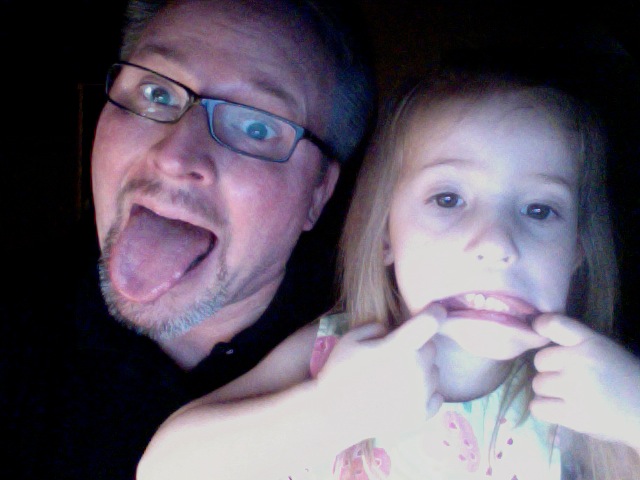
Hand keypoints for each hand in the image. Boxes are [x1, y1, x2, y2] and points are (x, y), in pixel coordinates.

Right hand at [315, 304, 445, 444]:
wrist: (332, 415)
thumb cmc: (340, 372)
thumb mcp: (351, 338)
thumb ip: (377, 326)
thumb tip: (395, 330)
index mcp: (399, 348)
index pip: (430, 322)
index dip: (435, 312)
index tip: (436, 310)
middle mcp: (416, 370)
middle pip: (431, 348)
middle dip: (417, 347)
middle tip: (395, 356)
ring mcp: (420, 396)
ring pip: (434, 372)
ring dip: (421, 370)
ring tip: (395, 378)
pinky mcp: (421, 416)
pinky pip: (436, 395)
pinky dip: (425, 392)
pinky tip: (404, 394)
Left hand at [530, 314, 639, 448]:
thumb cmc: (622, 378)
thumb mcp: (603, 349)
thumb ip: (574, 341)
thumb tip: (535, 328)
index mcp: (591, 342)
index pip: (554, 324)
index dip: (540, 326)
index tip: (538, 330)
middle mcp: (581, 361)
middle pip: (540, 360)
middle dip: (550, 370)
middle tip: (569, 379)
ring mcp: (576, 388)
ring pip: (537, 384)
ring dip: (548, 391)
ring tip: (568, 395)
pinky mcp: (574, 415)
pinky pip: (538, 407)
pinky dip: (545, 409)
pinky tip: (561, 408)